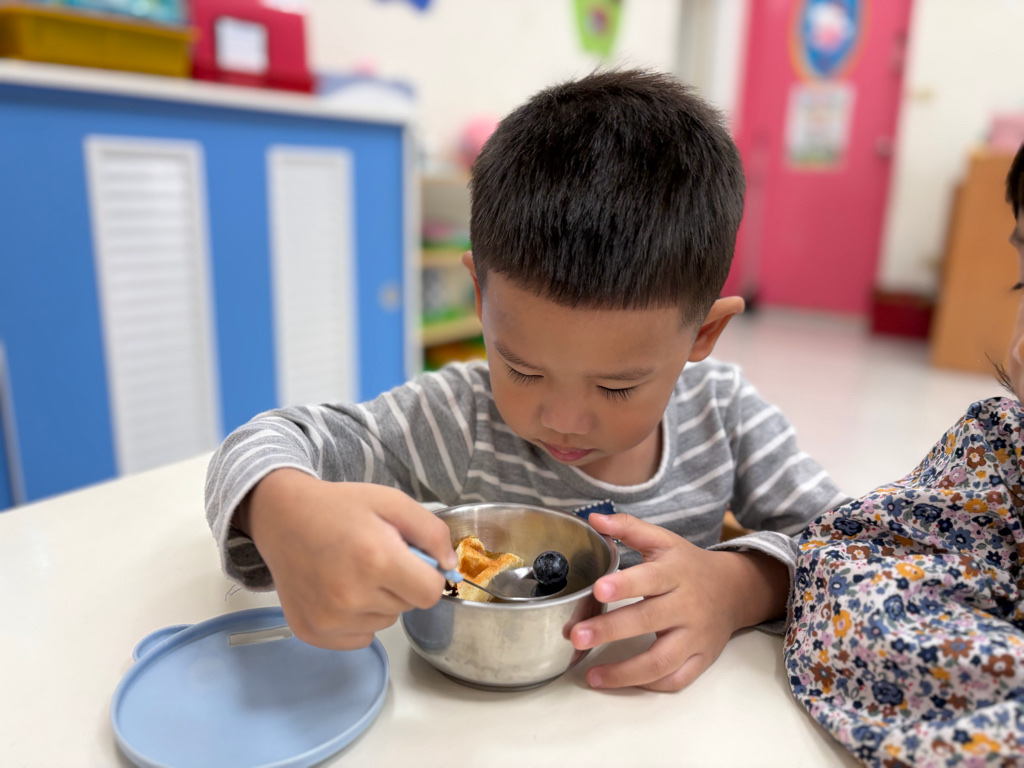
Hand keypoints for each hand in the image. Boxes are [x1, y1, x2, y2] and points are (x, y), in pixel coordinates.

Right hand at [241, 469, 456, 649]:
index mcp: (375, 560)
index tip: (412, 562)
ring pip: (385, 622)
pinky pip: (360, 637)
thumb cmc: (339, 507)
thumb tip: (450, 566)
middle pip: (407, 607)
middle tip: (375, 557)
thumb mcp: (391, 502)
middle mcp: (351, 596)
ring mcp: (329, 619)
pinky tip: (340, 590)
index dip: (428, 576)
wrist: (281, 517)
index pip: (430, 593)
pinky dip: (358, 619)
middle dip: (401, 584)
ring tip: (354, 571)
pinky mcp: (312, 632)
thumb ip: (431, 531)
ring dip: (379, 602)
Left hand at [570, 513, 787, 691]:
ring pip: (661, 661)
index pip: (649, 579)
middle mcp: (687, 606)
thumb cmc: (687, 565)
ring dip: (625, 672)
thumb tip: (592, 517)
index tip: (598, 589)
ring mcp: (695, 637)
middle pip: (648, 621)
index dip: (624, 585)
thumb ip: (628, 528)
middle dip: (610, 630)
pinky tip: (620, 681)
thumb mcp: (663, 540)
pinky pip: (675, 680)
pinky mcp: (701, 659)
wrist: (733, 590)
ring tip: (591, 675)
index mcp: (675, 573)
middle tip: (576, 636)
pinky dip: (649, 685)